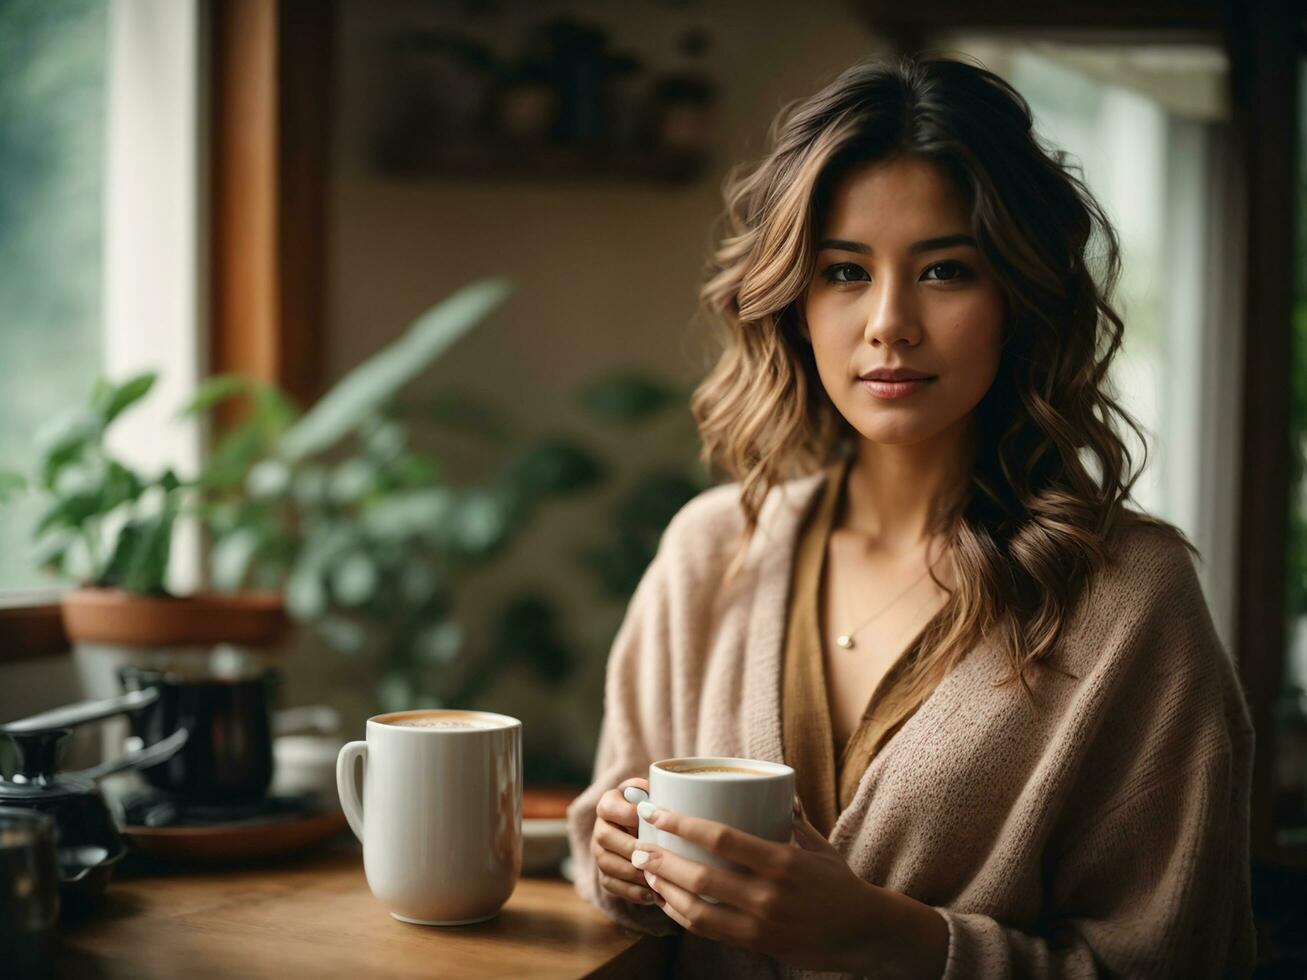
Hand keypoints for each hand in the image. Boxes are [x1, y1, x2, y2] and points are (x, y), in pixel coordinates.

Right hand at [590, 777, 660, 907]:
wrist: (648, 828)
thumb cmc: (656, 808)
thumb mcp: (654, 793)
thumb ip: (655, 790)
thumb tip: (655, 791)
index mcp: (609, 803)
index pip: (608, 806)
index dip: (625, 812)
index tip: (646, 818)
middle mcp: (600, 827)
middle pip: (603, 837)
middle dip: (628, 846)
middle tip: (651, 852)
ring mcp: (600, 852)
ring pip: (606, 864)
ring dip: (631, 872)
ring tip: (654, 877)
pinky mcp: (605, 874)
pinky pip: (611, 886)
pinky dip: (632, 892)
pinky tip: (652, 895)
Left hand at [632, 797, 947, 977]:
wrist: (863, 934)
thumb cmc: (838, 882)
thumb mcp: (817, 845)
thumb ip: (792, 818)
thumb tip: (775, 787)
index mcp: (782, 861)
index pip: (721, 838)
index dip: (682, 824)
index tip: (656, 812)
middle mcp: (769, 895)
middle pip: (700, 875)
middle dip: (661, 860)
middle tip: (638, 845)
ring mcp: (760, 924)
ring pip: (697, 909)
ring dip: (664, 889)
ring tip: (644, 872)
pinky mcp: (756, 944)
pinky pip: (708, 930)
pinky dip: (680, 915)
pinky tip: (665, 900)